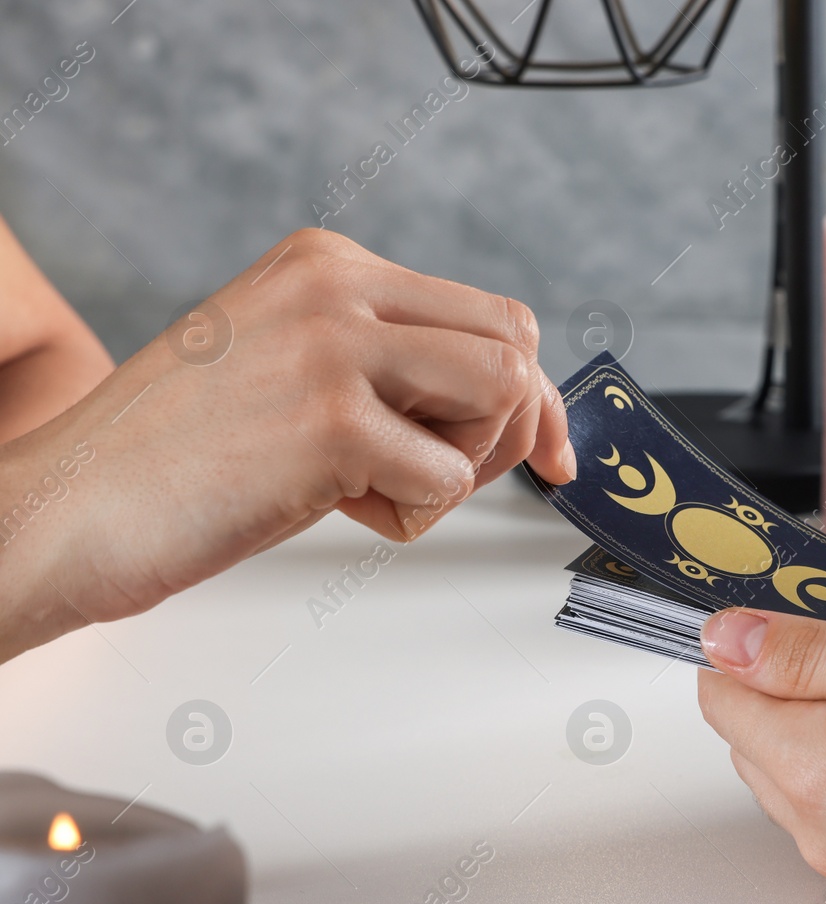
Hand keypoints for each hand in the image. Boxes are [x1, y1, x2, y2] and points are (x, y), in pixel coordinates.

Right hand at [0, 229, 572, 659]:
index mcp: (328, 263)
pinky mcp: (332, 421)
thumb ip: (383, 358)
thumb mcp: (288, 364)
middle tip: (437, 471)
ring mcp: (335, 347)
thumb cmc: (180, 455)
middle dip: (508, 427)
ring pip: (503, 395)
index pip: (492, 313)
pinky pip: (448, 479)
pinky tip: (333, 507)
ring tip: (377, 482)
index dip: (533, 394)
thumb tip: (510, 398)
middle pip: (516, 345)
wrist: (72, 507)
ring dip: (463, 464)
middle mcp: (337, 286)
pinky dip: (408, 516)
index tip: (548, 451)